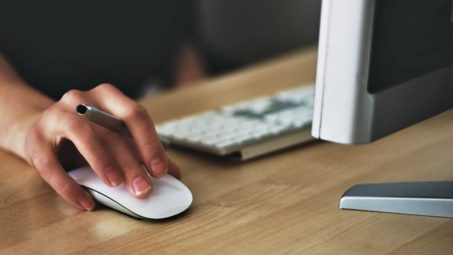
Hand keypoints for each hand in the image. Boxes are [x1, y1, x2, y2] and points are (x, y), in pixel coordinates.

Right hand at [25, 84, 179, 210]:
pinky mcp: (35, 139)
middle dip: (131, 162)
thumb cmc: (87, 134)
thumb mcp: (115, 138)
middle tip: (143, 188)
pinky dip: (69, 186)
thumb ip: (141, 152)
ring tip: (116, 185)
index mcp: (107, 97)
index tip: (161, 170)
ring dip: (101, 161)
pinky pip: (50, 164)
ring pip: (81, 134)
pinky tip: (86, 202)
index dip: (150, 143)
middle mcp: (81, 100)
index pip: (135, 114)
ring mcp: (55, 116)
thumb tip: (174, 174)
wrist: (42, 129)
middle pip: (111, 130)